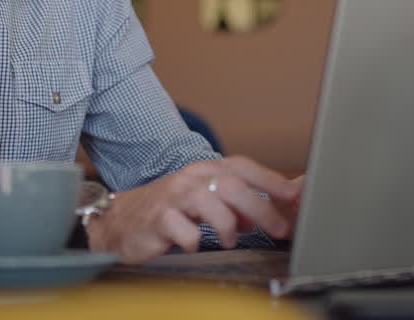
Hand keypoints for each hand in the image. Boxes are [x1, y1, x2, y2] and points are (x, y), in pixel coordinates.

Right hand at [84, 156, 301, 263]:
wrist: (118, 222)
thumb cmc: (166, 211)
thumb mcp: (203, 201)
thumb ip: (235, 204)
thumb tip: (270, 213)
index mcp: (203, 171)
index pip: (243, 167)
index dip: (271, 179)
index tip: (295, 194)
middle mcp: (190, 179)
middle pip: (234, 185)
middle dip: (262, 209)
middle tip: (279, 230)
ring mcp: (172, 197)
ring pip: (213, 204)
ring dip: (229, 227)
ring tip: (229, 240)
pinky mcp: (157, 220)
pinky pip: (185, 232)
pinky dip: (195, 242)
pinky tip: (194, 245)